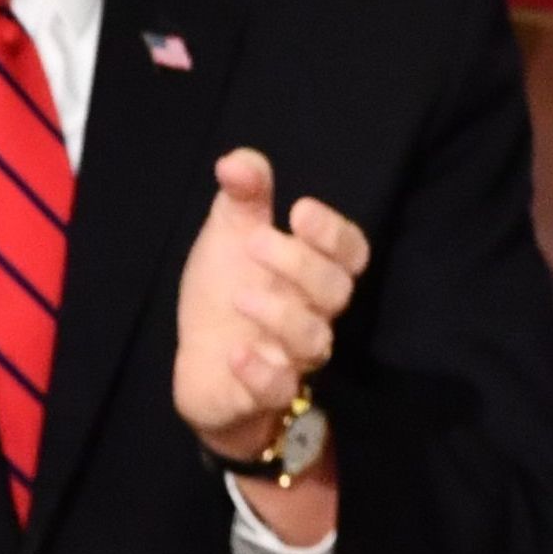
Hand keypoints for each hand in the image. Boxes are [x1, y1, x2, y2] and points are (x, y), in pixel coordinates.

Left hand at [177, 150, 366, 540]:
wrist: (201, 363)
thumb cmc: (225, 291)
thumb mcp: (230, 234)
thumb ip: (243, 197)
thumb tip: (237, 161)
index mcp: (312, 271)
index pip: (351, 253)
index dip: (334, 233)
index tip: (298, 211)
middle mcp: (313, 315)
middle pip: (336, 292)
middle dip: (300, 264)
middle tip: (254, 243)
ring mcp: (293, 357)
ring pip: (315, 340)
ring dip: (281, 313)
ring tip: (240, 296)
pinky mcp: (265, 393)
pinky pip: (280, 388)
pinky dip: (261, 370)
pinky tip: (236, 352)